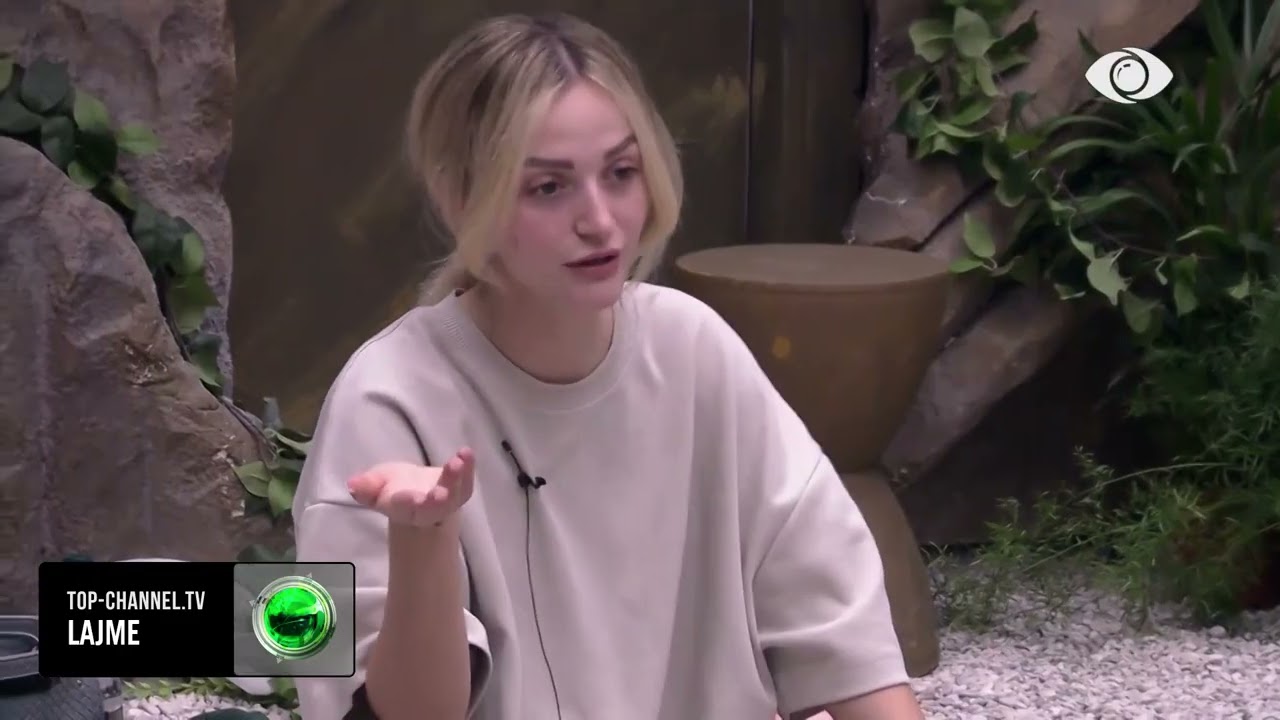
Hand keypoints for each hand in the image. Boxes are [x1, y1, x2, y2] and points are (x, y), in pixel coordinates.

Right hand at [346, 448, 475, 526]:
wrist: (419, 494)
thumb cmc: (394, 488)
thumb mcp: (375, 485)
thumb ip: (366, 486)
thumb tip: (352, 484)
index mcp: (403, 508)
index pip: (405, 507)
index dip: (407, 502)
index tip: (407, 498)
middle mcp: (427, 508)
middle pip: (434, 508)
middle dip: (437, 501)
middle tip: (440, 492)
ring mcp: (447, 500)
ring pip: (454, 495)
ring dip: (456, 479)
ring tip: (458, 460)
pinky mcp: (461, 490)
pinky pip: (467, 482)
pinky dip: (469, 468)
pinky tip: (466, 452)